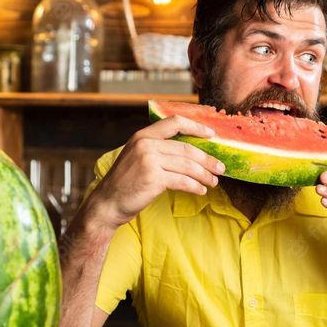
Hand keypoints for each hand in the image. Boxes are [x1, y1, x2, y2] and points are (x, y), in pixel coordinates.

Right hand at [82, 116, 224, 230]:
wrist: (107, 204)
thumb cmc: (125, 184)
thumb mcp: (137, 158)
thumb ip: (157, 150)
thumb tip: (191, 153)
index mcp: (142, 135)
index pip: (174, 122)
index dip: (196, 126)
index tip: (212, 134)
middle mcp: (146, 144)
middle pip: (187, 148)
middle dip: (207, 159)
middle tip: (220, 168)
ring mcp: (149, 160)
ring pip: (188, 165)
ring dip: (205, 175)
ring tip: (214, 182)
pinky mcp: (154, 178)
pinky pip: (183, 181)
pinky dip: (195, 186)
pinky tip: (201, 191)